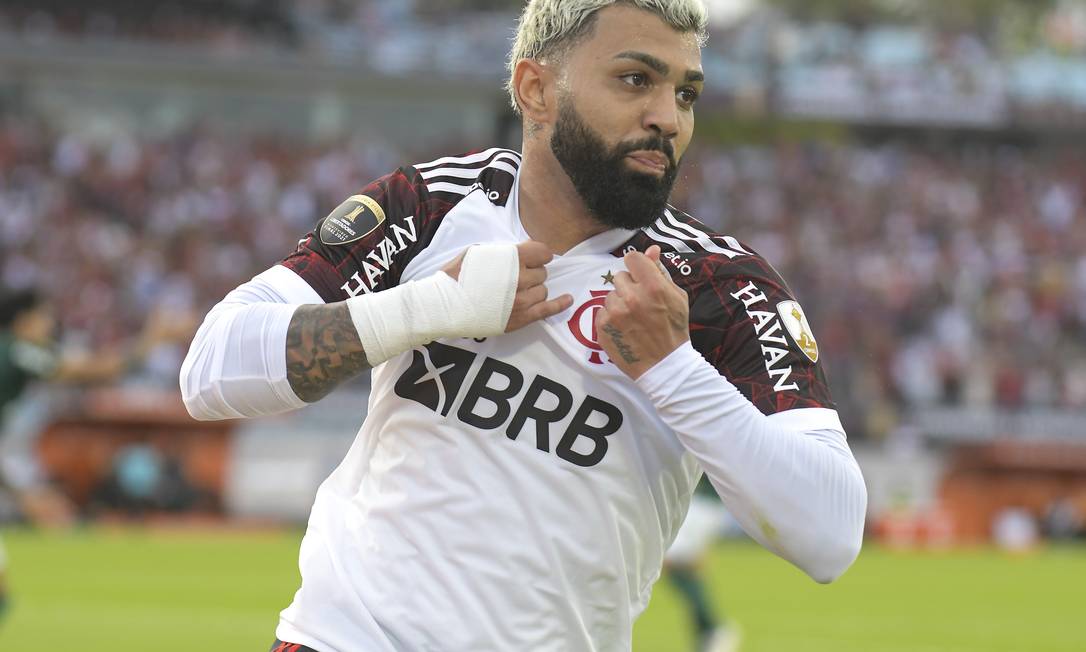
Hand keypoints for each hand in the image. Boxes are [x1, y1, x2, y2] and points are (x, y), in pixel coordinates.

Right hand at [442, 241, 572, 332]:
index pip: (543, 252)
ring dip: (533, 290)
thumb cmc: (457, 275)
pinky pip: (548, 310)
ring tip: (516, 292)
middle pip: (542, 274)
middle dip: (532, 274)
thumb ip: (506, 250)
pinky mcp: (521, 318)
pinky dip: (560, 304)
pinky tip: (568, 300)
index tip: (529, 260)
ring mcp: (523, 300)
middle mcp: (522, 278)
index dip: (537, 255)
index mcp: (513, 258)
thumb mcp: (479, 252)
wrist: (445, 305)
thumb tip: (526, 248)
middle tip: (515, 278)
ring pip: (543, 291)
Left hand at [596, 245, 689, 378]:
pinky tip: (624, 328)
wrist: (664, 365)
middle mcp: (632, 297)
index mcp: (653, 286)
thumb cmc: (674, 329)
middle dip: (628, 286)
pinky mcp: (602, 327)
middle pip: (619, 276)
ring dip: (619, 303)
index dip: (637, 266)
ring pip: (610, 295)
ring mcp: (615, 313)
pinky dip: (611, 318)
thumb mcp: (676, 297)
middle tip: (640, 304)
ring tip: (633, 319)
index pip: (632, 258)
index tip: (640, 277)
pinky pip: (602, 311)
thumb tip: (651, 249)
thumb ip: (660, 272)